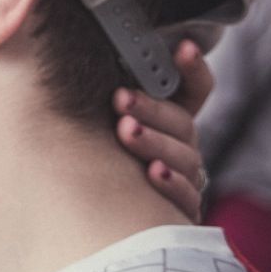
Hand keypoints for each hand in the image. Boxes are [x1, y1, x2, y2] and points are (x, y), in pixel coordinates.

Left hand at [113, 40, 211, 221]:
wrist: (96, 225)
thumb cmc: (98, 161)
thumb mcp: (106, 125)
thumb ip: (110, 98)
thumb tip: (76, 53)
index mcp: (168, 120)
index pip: (194, 89)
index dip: (193, 68)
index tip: (183, 46)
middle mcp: (181, 146)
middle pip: (181, 122)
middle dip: (151, 108)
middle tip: (120, 98)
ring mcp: (185, 179)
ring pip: (183, 156)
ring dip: (155, 142)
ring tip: (127, 132)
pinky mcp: (181, 213)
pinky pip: (186, 196)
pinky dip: (172, 183)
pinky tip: (152, 173)